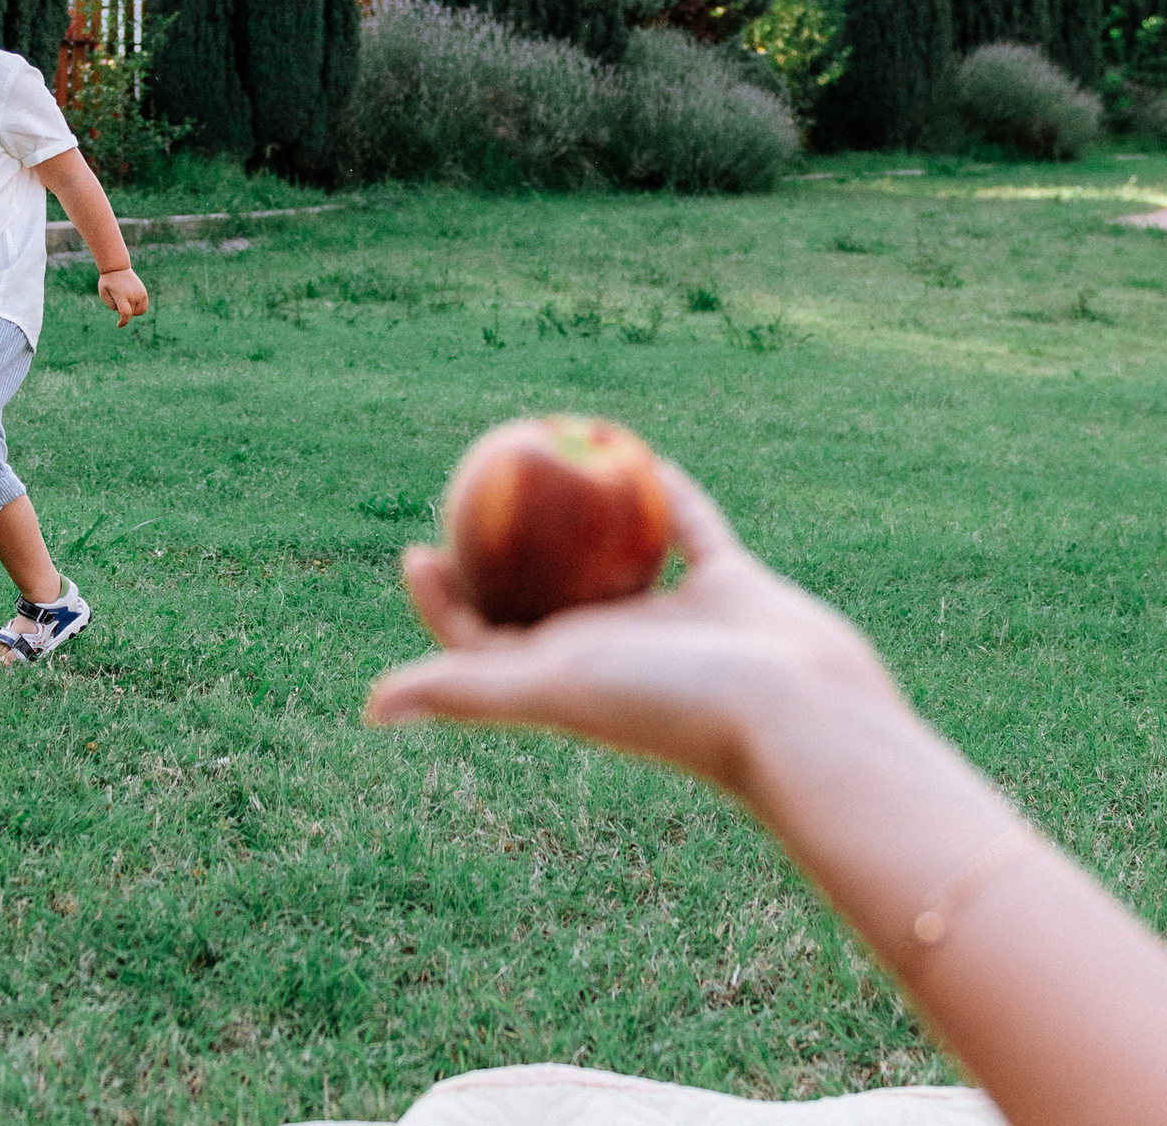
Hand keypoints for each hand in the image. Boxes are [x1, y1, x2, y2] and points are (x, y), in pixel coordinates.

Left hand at [97, 267, 148, 327]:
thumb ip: (111, 305)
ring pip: (139, 312)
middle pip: (131, 313)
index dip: (123, 322)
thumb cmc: (108, 281)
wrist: (117, 268)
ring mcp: (140, 293)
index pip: (125, 313)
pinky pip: (144, 307)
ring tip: (125, 302)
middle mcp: (133, 294)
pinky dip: (138, 309)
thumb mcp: (103, 293)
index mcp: (121, 295)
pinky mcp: (144, 292)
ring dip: (132, 312)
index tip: (119, 325)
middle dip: (124, 313)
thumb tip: (121, 312)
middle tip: (117, 302)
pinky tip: (131, 303)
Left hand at [365, 465, 901, 793]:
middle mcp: (617, 650)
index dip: (444, 602)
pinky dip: (668, 494)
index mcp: (569, 677)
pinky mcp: (732, 588)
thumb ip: (463, 693)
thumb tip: (368, 706)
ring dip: (586, 516)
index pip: (487, 641)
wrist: (799, 715)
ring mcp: (678, 621)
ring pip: (618, 558)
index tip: (418, 546)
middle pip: (545, 594)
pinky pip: (691, 528)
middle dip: (504, 549)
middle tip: (475, 484)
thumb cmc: (668, 704)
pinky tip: (642, 450)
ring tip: (552, 455)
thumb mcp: (551, 688)